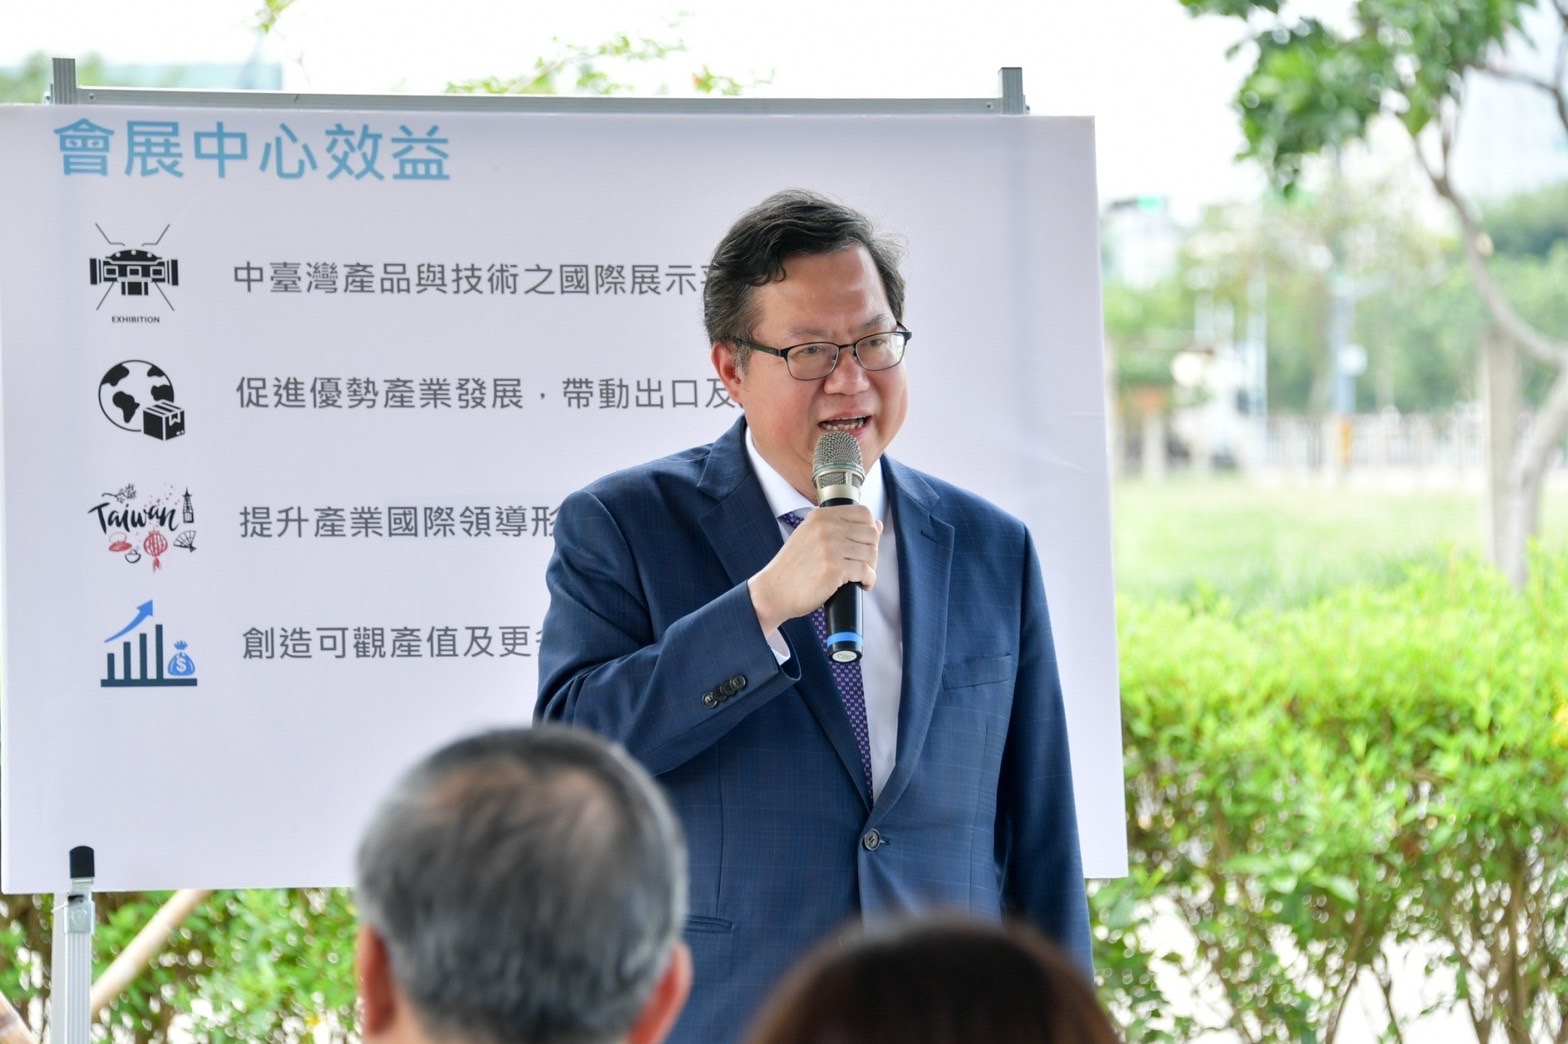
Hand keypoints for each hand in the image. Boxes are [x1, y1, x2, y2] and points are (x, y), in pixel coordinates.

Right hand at [748, 506, 880, 634]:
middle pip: (871, 533)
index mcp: (821, 516)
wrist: (774, 590)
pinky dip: (868, 580)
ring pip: (871, 553)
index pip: (864, 513)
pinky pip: (866, 571)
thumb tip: (877, 524)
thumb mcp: (811, 536)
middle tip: (863, 564)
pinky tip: (861, 584)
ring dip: (871, 567)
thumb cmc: (793, 567)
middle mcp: (826, 528)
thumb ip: (840, 527)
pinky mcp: (834, 569)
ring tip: (860, 575)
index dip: (870, 530)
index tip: (864, 544)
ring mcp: (830, 548)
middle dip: (872, 550)